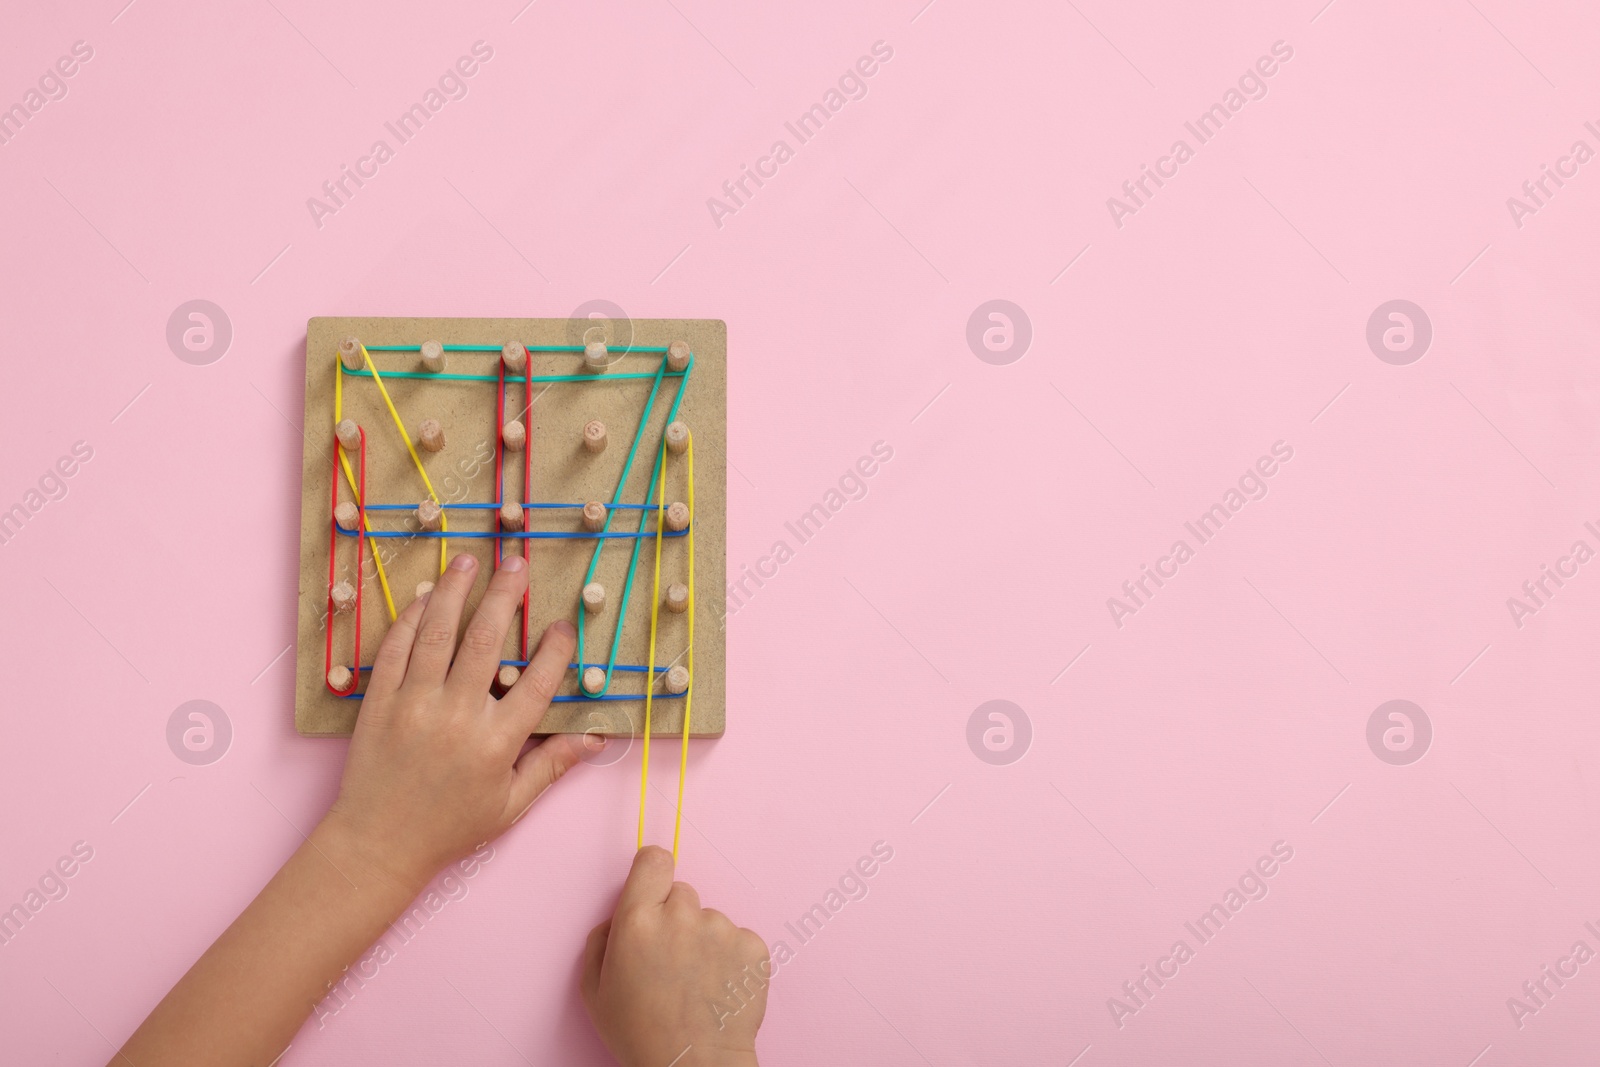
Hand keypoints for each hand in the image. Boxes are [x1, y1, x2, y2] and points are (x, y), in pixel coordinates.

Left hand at [324, 552, 595, 892]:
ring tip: (469, 560)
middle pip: (484, 640)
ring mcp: (413, 705)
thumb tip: (598, 739)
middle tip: (517, 562)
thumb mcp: (510, 804)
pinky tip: (426, 596)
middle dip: (504, 596)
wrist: (377, 844)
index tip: (564, 625)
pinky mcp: (379, 702)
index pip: (536, 683)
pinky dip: (412, 617)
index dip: (555, 650)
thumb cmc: (449, 828)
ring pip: (437, 633)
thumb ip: (552, 764)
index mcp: (495, 744)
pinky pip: (397, 648)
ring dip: (455, 590)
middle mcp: (456, 716)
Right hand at [583, 847, 768, 1066]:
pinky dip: (732, 958)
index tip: (654, 888)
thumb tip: (618, 915)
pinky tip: (720, 988)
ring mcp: (721, 929)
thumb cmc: (639, 1034)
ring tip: (697, 984)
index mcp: (637, 920)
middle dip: (675, 918)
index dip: (653, 872)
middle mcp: (681, 915)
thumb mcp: (595, 990)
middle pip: (682, 893)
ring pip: (710, 918)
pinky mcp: (753, 945)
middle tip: (671, 960)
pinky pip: (738, 938)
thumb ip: (602, 940)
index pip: (654, 860)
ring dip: (704, 941)